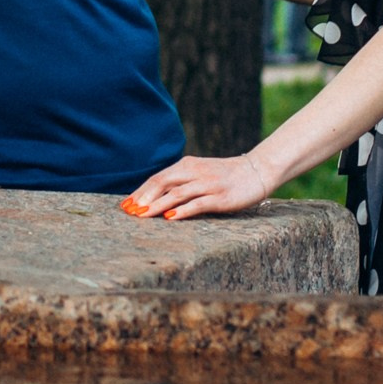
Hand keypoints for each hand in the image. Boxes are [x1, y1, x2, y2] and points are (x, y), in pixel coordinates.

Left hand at [121, 153, 274, 219]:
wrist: (257, 170)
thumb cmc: (225, 175)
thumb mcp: (199, 173)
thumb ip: (180, 181)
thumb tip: (155, 195)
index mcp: (187, 165)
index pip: (158, 178)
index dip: (140, 191)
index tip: (125, 204)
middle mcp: (194, 172)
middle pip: (163, 183)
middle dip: (144, 198)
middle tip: (129, 212)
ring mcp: (208, 184)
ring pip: (177, 194)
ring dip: (158, 205)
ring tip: (143, 215)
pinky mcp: (220, 198)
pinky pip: (198, 204)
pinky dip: (183, 210)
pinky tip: (171, 218)